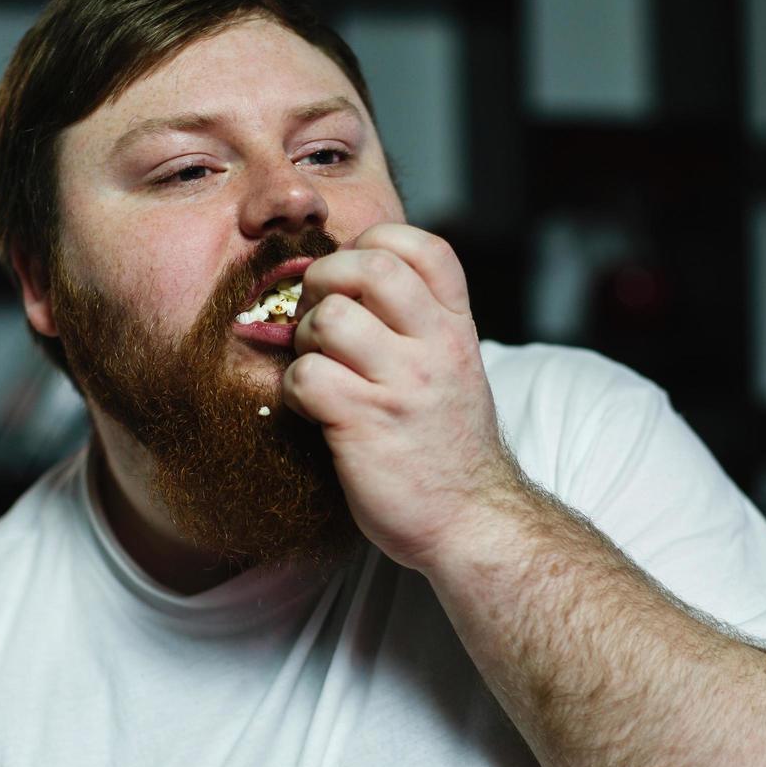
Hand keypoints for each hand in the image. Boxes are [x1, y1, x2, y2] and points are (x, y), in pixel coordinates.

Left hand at [281, 223, 520, 572]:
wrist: (471, 522)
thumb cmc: (447, 447)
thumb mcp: (455, 371)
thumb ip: (419, 326)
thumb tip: (348, 285)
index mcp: (457, 329)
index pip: (424, 247)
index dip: (376, 244)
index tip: (355, 278)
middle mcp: (436, 347)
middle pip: (372, 266)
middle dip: (326, 279)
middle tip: (317, 313)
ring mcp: (403, 385)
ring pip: (331, 318)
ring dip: (305, 337)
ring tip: (316, 366)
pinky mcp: (367, 424)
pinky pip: (307, 376)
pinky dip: (294, 389)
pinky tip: (311, 407)